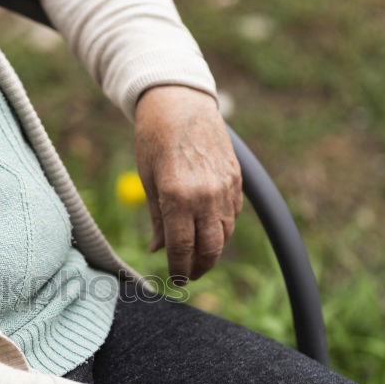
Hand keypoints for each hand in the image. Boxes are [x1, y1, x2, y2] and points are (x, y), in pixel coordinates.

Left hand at [134, 85, 242, 281]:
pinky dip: (222, 227)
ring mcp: (225, 187)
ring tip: (198, 258)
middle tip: (188, 276)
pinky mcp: (236, 179)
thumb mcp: (148, 181)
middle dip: (199, 268)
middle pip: (210, 249)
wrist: (180, 102)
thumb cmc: (155, 139)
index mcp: (178, 197)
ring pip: (225, 234)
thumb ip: (157, 219)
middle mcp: (206, 195)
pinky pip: (233, 214)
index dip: (179, 270)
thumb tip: (158, 250)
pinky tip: (209, 230)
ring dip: (213, 250)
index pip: (182, 249)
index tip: (175, 281)